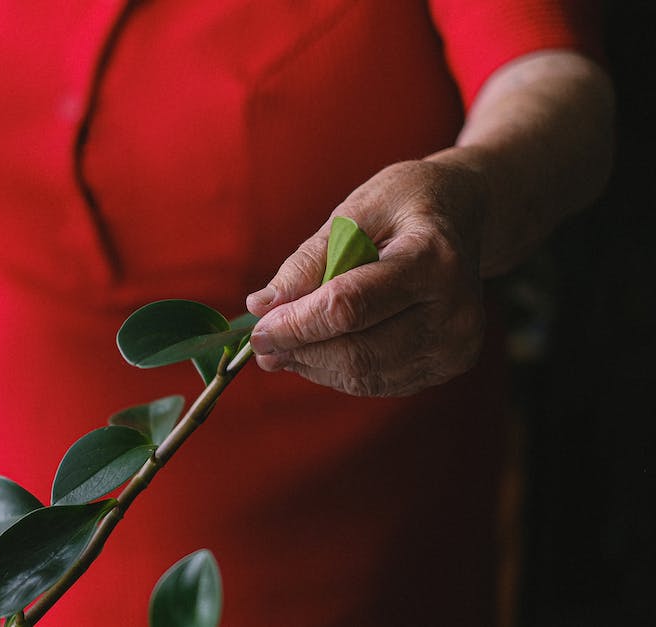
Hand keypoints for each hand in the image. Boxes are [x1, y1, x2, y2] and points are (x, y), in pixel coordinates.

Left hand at [245, 158, 488, 396]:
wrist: (465, 217)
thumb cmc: (405, 205)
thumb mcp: (355, 212)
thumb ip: (309, 260)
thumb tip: (263, 306)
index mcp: (433, 261)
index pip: (349, 308)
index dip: (296, 324)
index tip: (257, 329)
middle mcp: (455, 311)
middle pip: (358, 351)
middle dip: (299, 351)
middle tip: (261, 345)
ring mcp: (456, 344)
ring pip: (365, 374)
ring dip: (314, 366)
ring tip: (283, 348)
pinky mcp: (449, 364)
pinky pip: (379, 382)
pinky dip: (339, 372)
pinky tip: (319, 351)